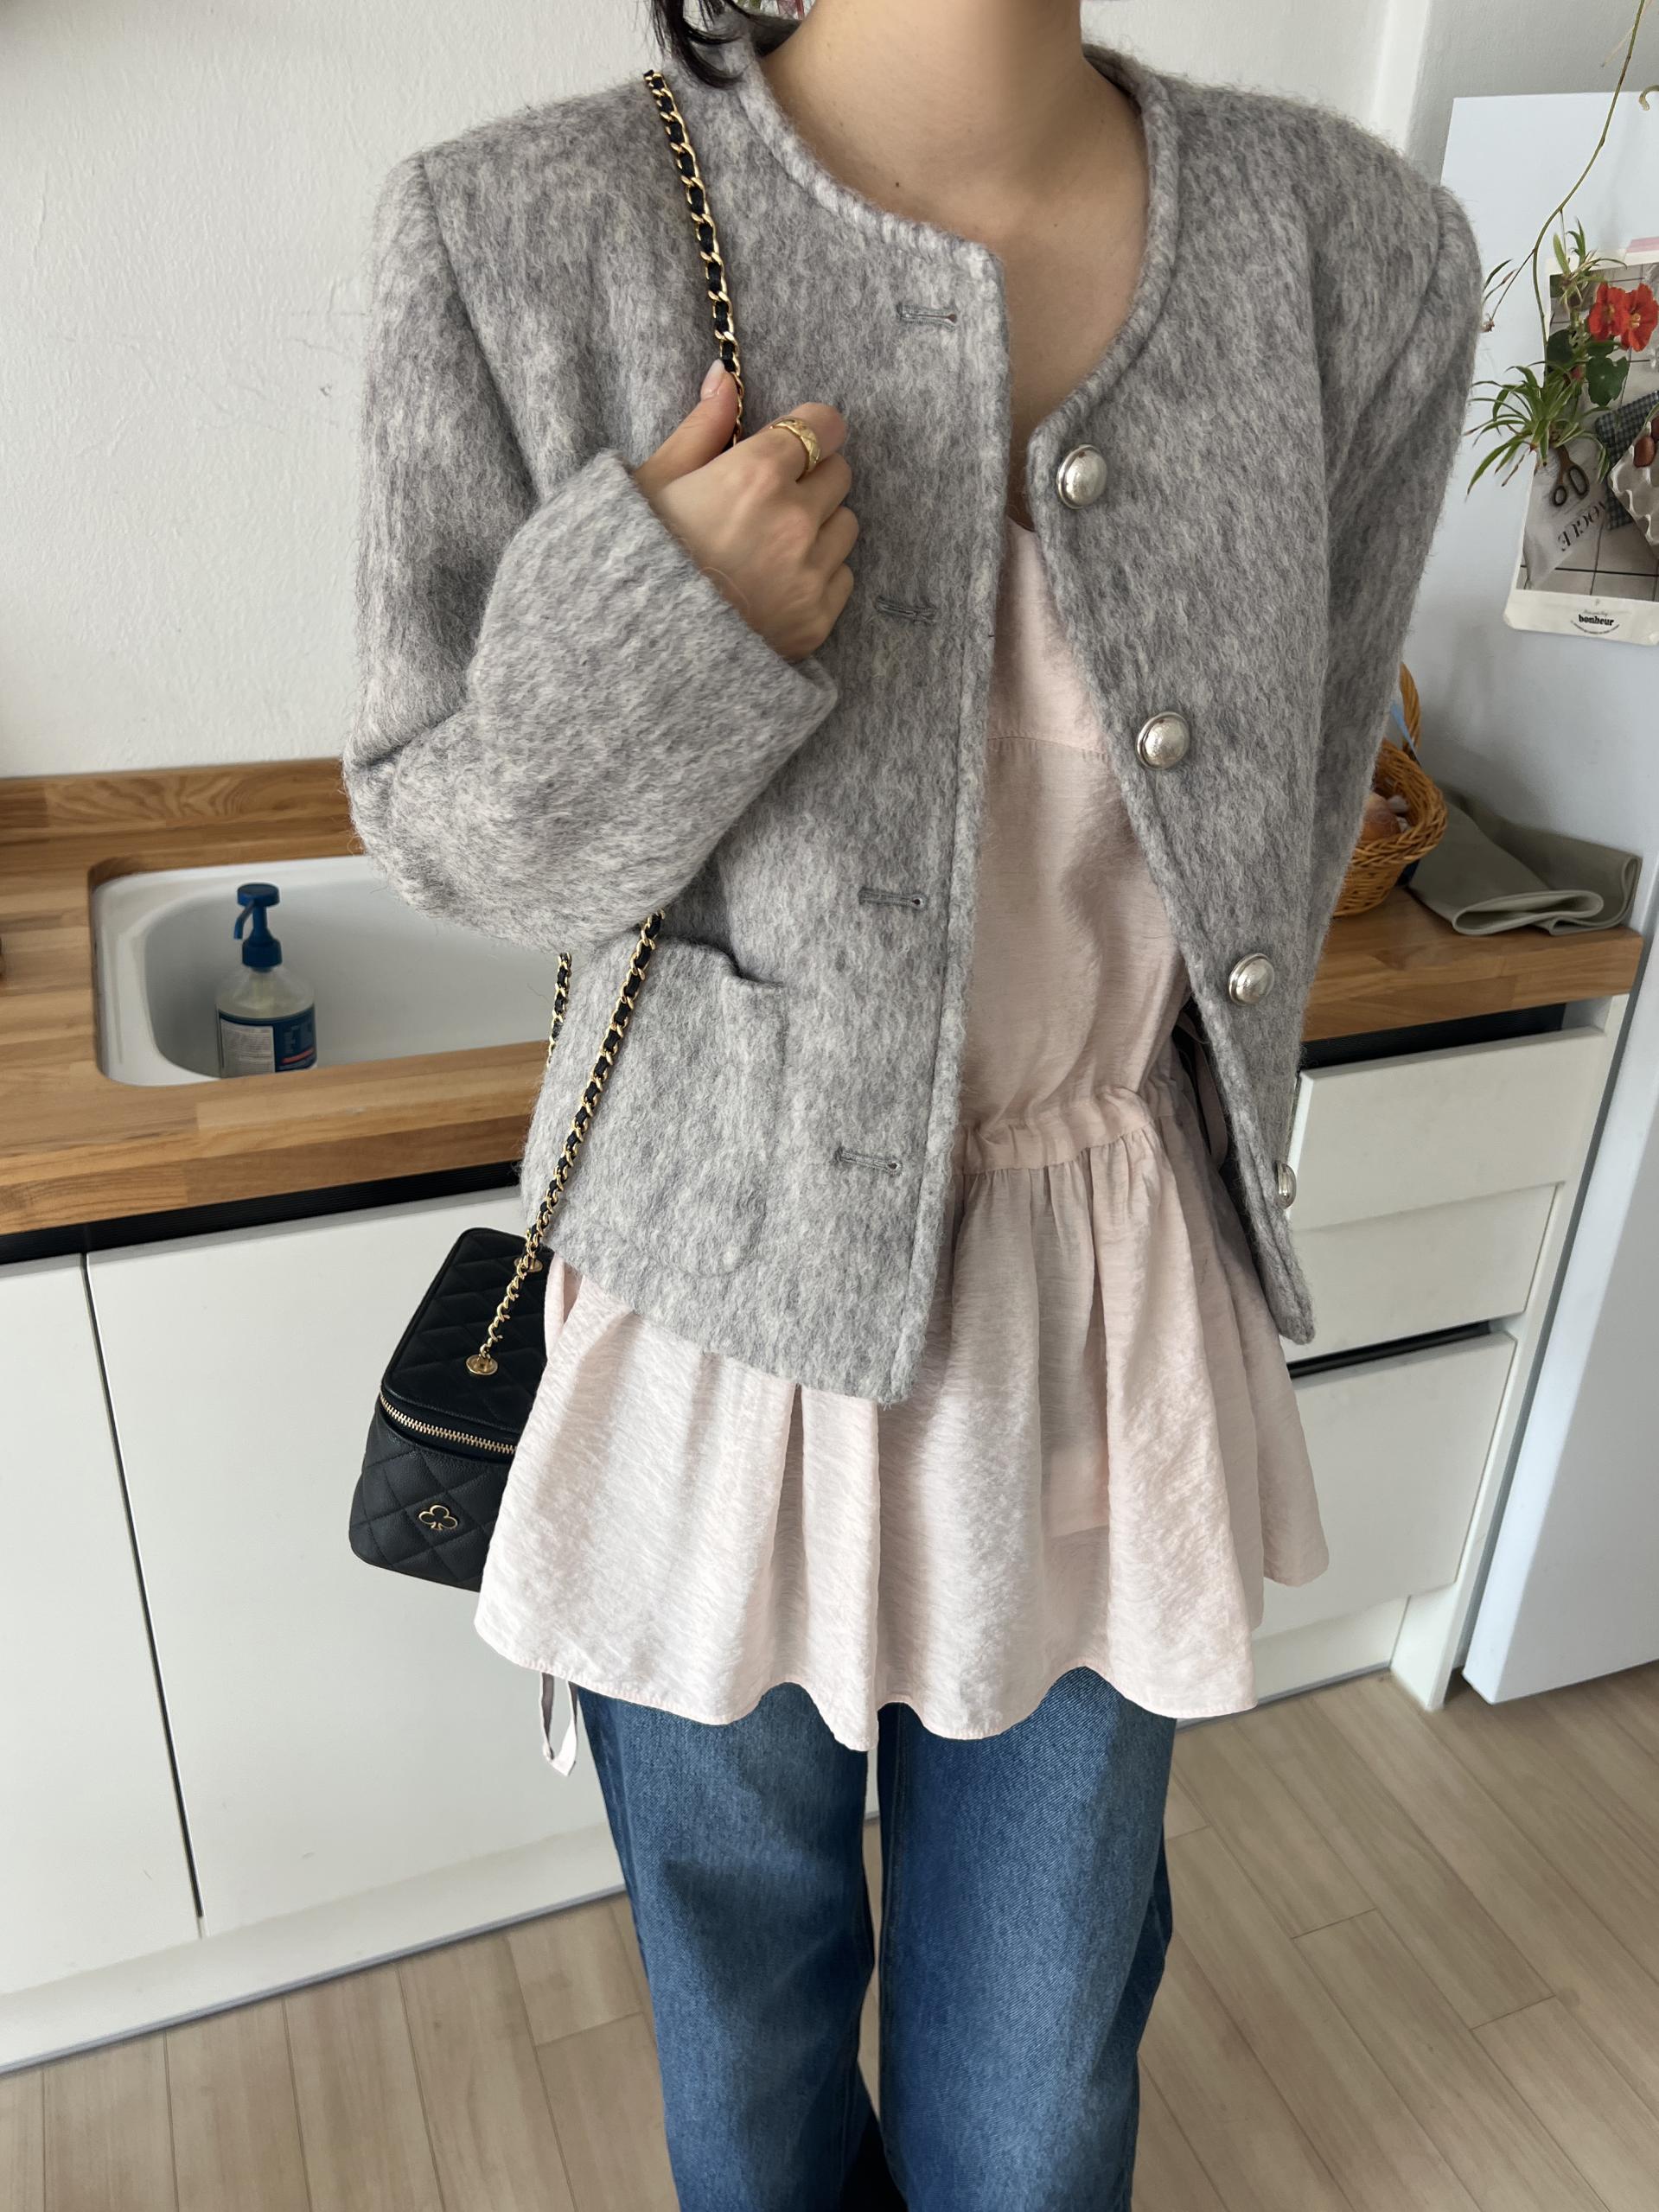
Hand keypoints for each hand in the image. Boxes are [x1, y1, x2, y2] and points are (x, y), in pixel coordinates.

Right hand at [630, 366, 857, 661]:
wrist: (642, 652)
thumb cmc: (639, 559)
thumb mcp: (656, 482)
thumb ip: (702, 426)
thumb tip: (725, 376)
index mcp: (756, 474)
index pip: (823, 425)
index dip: (811, 429)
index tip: (796, 441)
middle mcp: (795, 520)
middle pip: (840, 474)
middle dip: (812, 477)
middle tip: (772, 499)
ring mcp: (810, 573)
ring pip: (846, 526)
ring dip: (820, 526)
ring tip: (773, 545)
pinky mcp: (817, 618)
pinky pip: (842, 577)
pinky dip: (818, 575)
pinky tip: (776, 584)